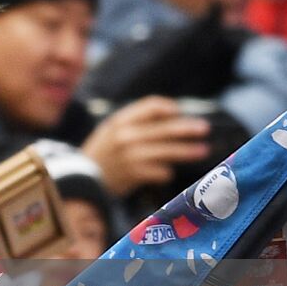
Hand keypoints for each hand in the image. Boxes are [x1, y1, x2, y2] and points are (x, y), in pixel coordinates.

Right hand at [81, 95, 210, 196]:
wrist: (82, 179)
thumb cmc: (102, 153)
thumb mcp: (111, 130)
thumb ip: (135, 123)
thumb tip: (170, 117)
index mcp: (120, 120)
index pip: (151, 106)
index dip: (169, 107)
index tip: (180, 112)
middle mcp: (126, 136)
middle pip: (165, 128)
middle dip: (187, 128)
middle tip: (204, 129)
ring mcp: (131, 156)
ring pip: (168, 151)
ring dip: (187, 151)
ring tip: (203, 150)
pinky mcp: (135, 174)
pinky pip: (161, 171)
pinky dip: (167, 172)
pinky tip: (168, 172)